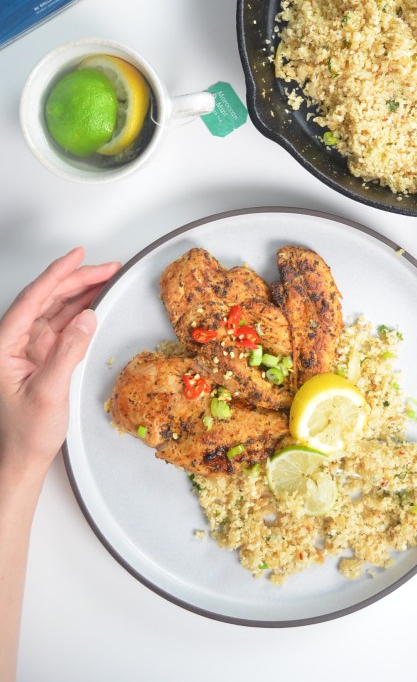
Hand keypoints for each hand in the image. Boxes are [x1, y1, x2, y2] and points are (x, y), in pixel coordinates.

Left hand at [0, 247, 119, 476]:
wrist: (22, 459)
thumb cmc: (25, 434)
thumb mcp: (49, 393)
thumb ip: (67, 353)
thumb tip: (87, 319)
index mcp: (4, 345)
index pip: (32, 300)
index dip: (56, 274)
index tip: (77, 257)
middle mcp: (13, 341)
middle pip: (46, 298)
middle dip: (76, 279)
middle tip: (106, 268)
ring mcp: (29, 347)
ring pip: (56, 308)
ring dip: (81, 291)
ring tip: (107, 278)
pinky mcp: (42, 355)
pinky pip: (63, 324)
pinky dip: (81, 310)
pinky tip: (96, 301)